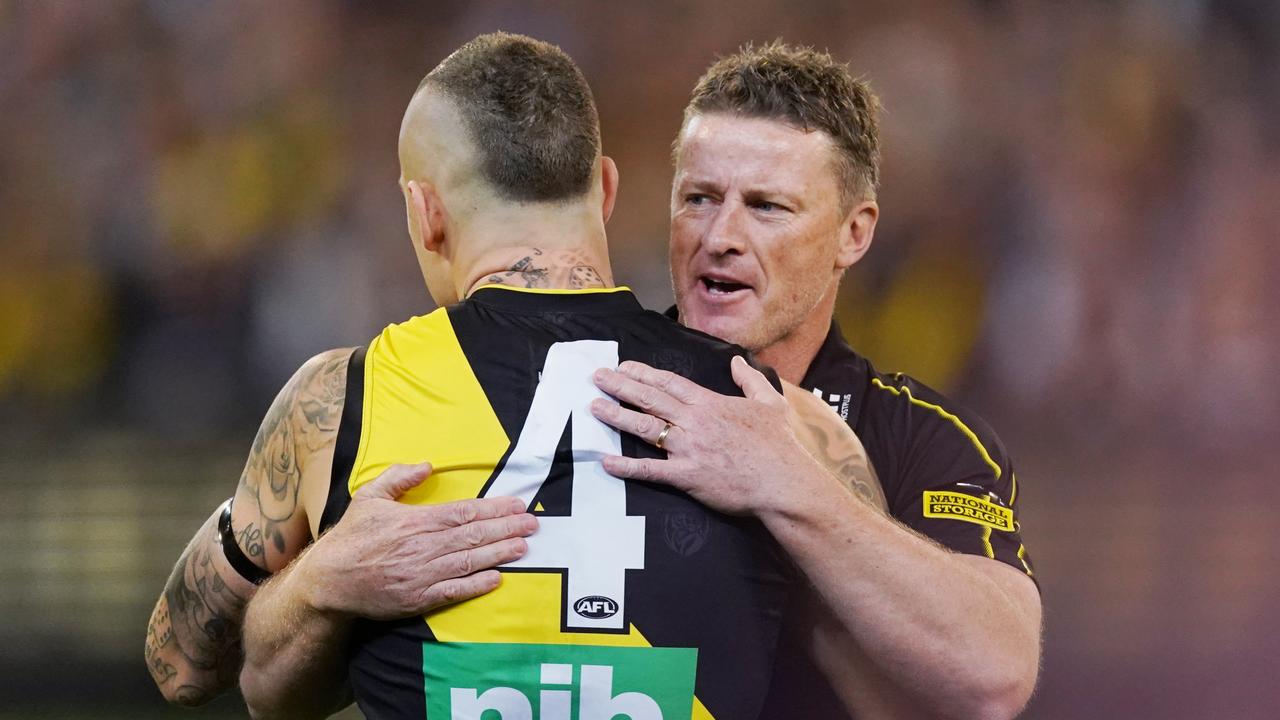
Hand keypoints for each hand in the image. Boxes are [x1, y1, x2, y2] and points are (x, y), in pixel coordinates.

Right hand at [299, 463, 536, 619]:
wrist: (329, 581)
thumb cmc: (351, 537)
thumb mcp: (369, 497)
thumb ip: (399, 477)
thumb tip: (428, 465)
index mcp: (415, 521)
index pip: (464, 512)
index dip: (494, 509)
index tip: (517, 505)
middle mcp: (423, 547)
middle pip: (473, 536)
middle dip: (506, 528)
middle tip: (533, 524)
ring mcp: (422, 574)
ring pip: (469, 562)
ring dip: (499, 554)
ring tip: (523, 546)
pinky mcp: (418, 599)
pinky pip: (454, 591)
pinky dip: (477, 585)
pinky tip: (497, 578)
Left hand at [590, 357, 822, 515]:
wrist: (783, 481)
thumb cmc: (779, 444)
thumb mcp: (770, 402)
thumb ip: (749, 380)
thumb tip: (736, 362)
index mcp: (710, 403)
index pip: (669, 383)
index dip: (643, 373)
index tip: (623, 366)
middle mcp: (695, 422)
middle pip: (651, 399)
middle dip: (621, 386)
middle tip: (598, 377)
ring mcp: (689, 449)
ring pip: (645, 428)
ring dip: (617, 416)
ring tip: (595, 407)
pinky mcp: (688, 476)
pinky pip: (651, 471)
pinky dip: (627, 467)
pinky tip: (606, 461)